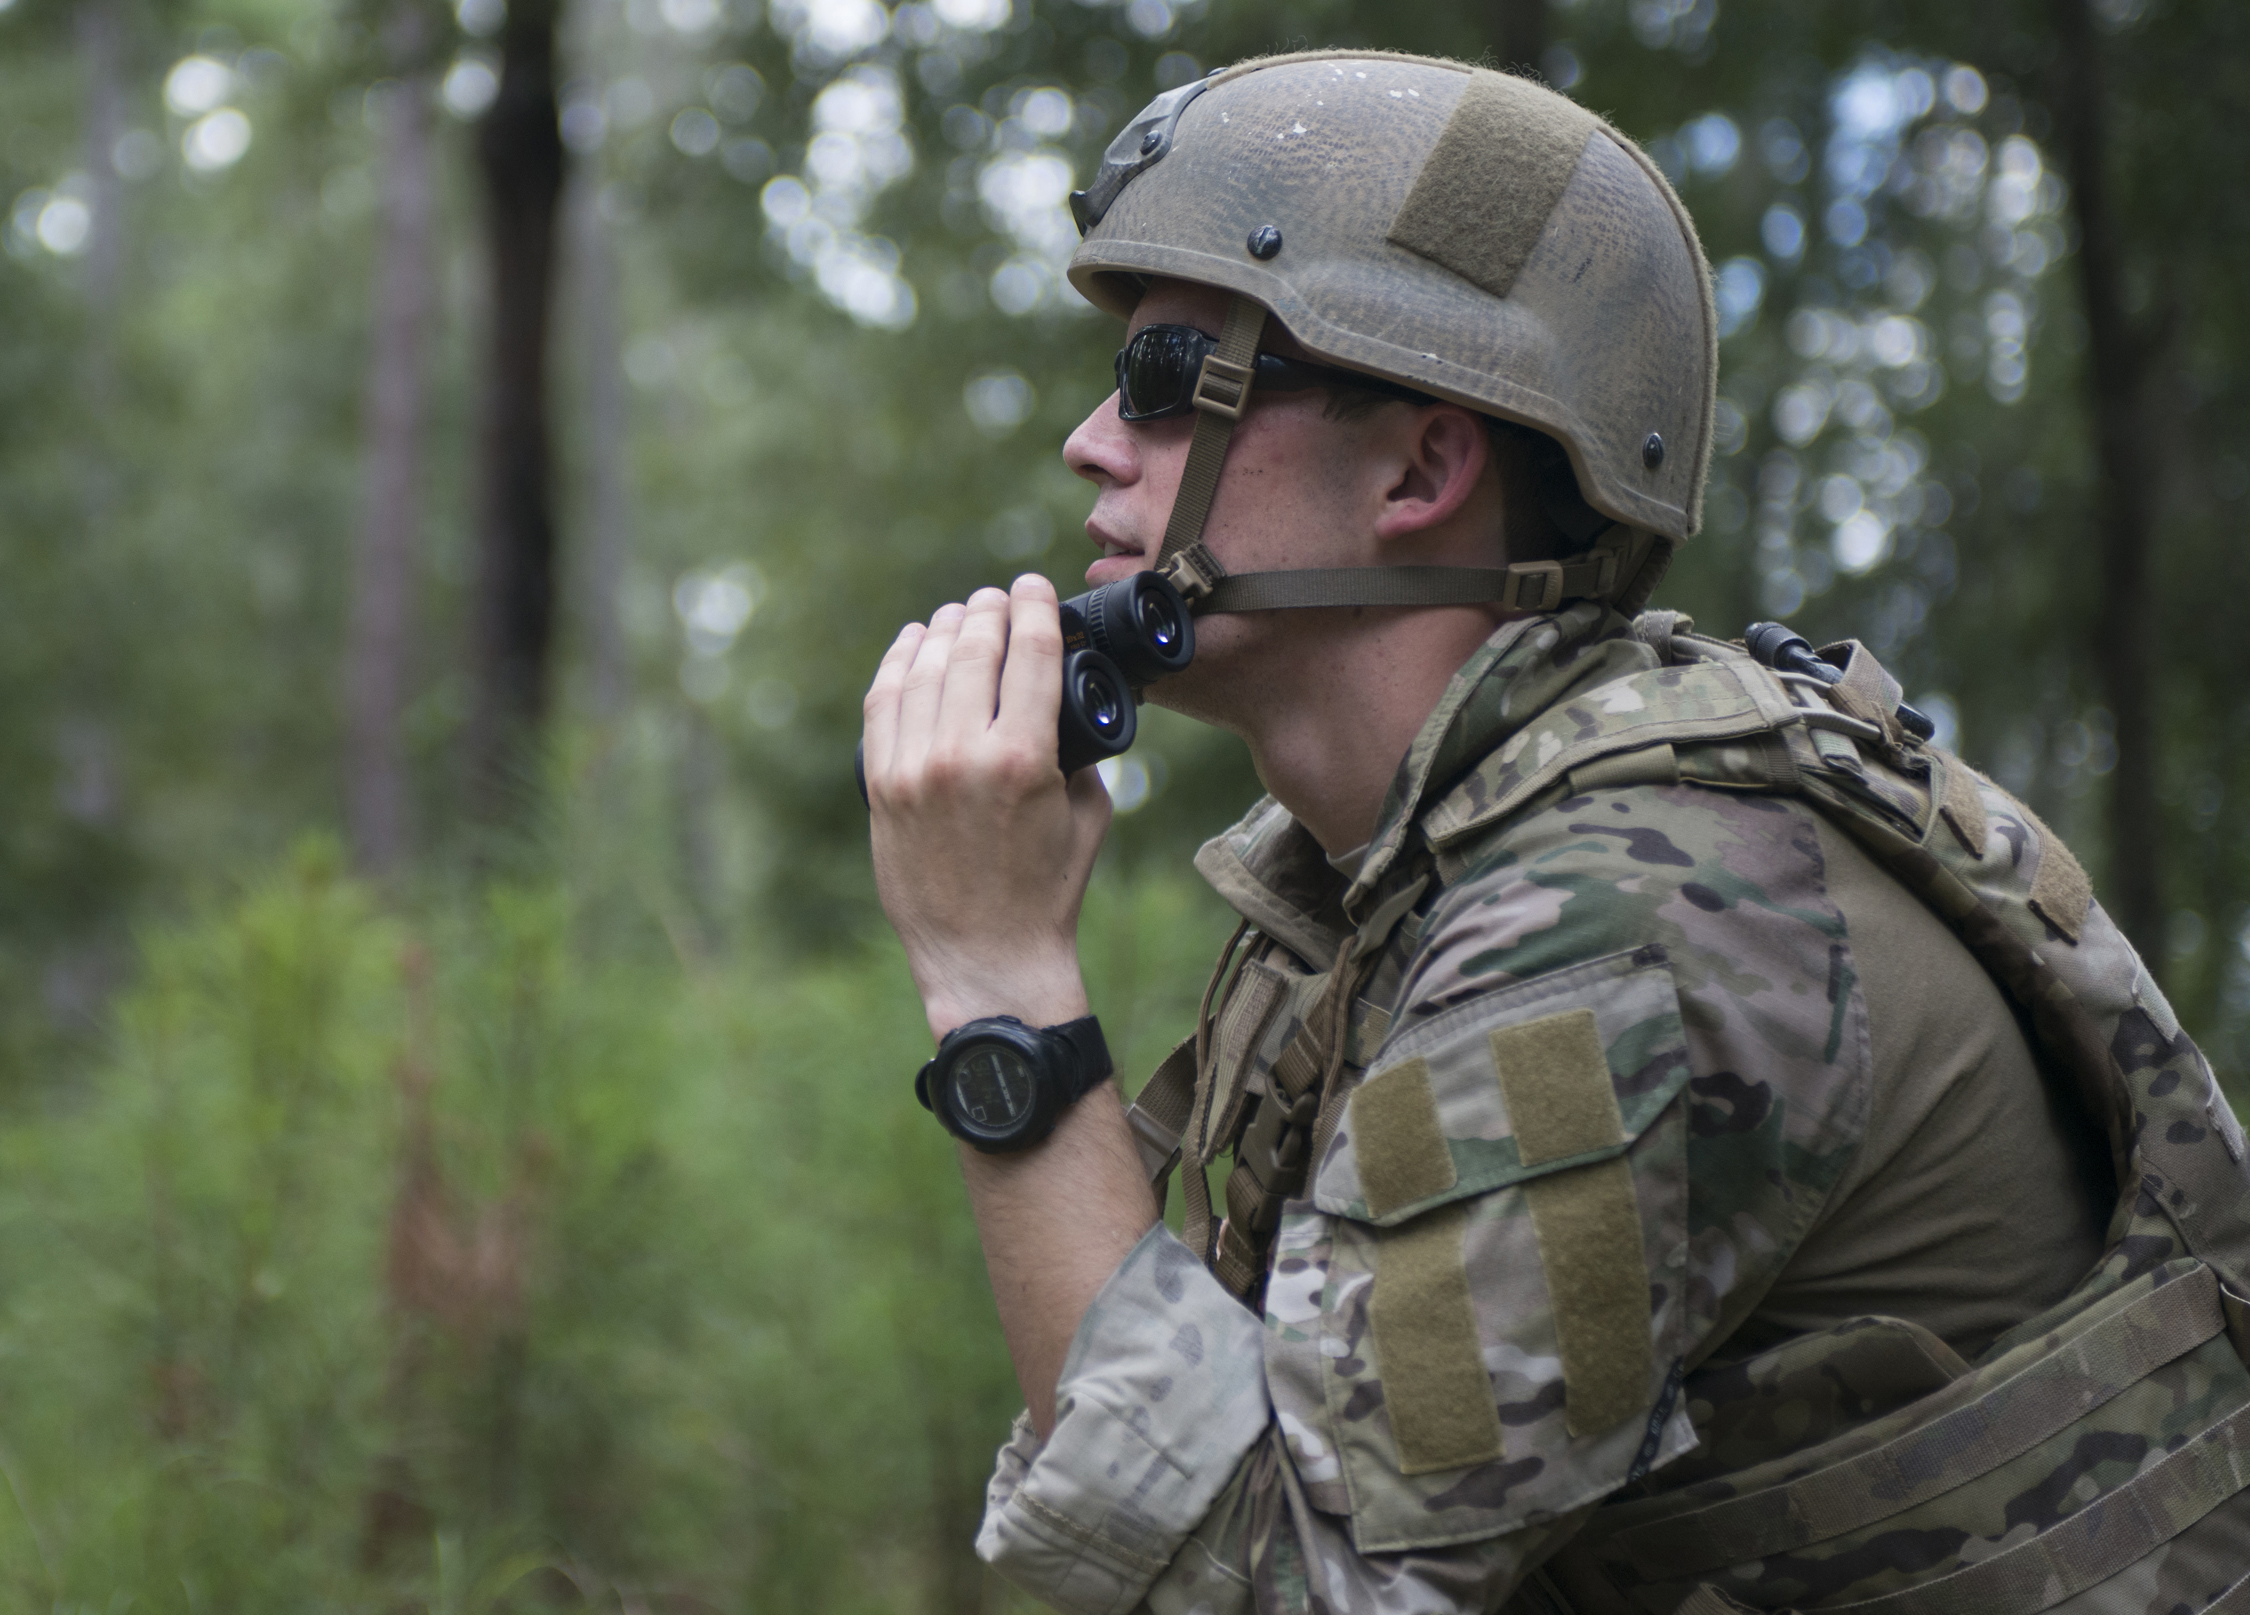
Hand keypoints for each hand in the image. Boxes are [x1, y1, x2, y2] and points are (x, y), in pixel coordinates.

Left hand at [863, 575, 1112, 1042]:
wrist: (985, 957)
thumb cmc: (1048, 890)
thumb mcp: (1089, 812)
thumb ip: (1082, 749)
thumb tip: (1067, 695)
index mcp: (1025, 759)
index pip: (1030, 651)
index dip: (1034, 606)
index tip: (1034, 586)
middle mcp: (964, 755)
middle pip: (973, 647)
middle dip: (989, 609)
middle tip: (998, 597)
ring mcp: (914, 769)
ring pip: (924, 667)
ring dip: (944, 628)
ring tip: (960, 615)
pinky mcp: (881, 786)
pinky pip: (883, 702)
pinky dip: (899, 663)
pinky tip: (913, 644)